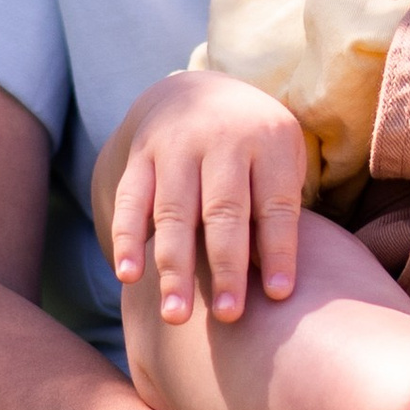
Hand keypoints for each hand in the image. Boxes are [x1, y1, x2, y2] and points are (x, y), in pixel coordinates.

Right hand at [104, 69, 309, 324]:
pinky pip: (130, 201)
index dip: (278, 250)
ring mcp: (175, 145)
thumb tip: (276, 285)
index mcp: (269, 139)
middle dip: (226, 267)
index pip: (275, 203)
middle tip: (229, 316)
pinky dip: (127, 239)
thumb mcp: (282, 159)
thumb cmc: (254, 147)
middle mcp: (220, 137)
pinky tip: (128, 277)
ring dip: (173, 267)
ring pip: (173, 212)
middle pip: (224, 211)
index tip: (279, 296)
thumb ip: (280, 210)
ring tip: (176, 315)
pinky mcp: (140, 156)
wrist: (196, 93)